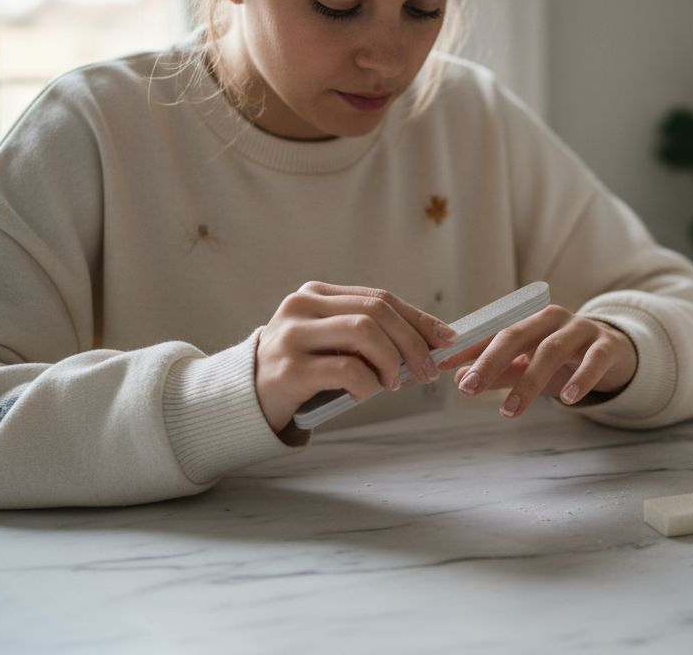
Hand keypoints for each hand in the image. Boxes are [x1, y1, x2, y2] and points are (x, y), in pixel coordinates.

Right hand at [254, 282, 455, 433]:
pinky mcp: (289, 369)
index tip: (447, 339)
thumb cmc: (301, 371)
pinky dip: (367, 383)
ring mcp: (292, 335)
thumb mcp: (333, 345)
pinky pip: (346, 369)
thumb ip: (370, 339)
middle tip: (426, 372)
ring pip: (363, 332)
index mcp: (316, 293)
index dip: (418, 319)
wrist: (245, 399)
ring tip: (393, 383)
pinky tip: (364, 393)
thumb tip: (431, 347)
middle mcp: (301, 306)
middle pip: (376, 312)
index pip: (380, 298)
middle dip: (412, 343)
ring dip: (391, 361)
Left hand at [437, 304, 637, 418]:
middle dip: (489, 362)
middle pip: (516, 335)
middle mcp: (552, 319)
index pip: (492, 332)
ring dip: (528, 381)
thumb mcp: (529, 366)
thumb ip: (499, 372)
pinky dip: (580, 378)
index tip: (440, 366)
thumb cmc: (564, 360)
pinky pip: (594, 360)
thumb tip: (460, 380)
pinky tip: (567, 399)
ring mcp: (581, 330)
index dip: (466, 348)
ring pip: (551, 350)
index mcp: (529, 320)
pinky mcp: (607, 346)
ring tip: (510, 411)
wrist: (616, 353)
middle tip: (467, 388)